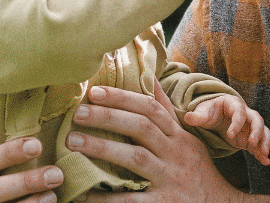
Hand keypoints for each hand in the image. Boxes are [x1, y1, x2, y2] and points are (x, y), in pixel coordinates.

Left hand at [65, 82, 268, 202]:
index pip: (150, 108)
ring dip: (102, 148)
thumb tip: (151, 78)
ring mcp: (170, 179)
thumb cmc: (197, 171)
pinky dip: (105, 197)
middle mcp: (175, 154)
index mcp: (178, 136)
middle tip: (77, 114)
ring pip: (136, 158)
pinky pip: (131, 200)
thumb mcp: (187, 139)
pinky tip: (82, 193)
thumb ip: (166, 111)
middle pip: (141, 128)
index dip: (122, 97)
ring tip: (73, 143)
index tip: (95, 92)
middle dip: (107, 117)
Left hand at [184, 96, 269, 165]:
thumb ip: (197, 116)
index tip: (229, 135)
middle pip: (257, 119)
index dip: (236, 123)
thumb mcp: (203, 113)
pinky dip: (263, 152)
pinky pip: (260, 144)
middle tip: (252, 143)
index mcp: (233, 104)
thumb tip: (188, 117)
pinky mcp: (250, 138)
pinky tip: (265, 162)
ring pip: (263, 131)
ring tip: (264, 154)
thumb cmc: (209, 112)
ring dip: (265, 141)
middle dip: (257, 131)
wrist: (214, 117)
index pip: (239, 111)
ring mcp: (250, 126)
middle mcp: (245, 114)